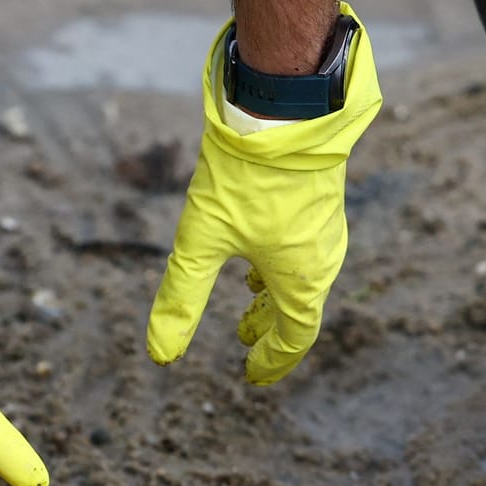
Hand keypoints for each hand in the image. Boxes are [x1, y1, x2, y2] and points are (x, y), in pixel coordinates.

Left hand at [146, 6, 381, 384]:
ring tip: (246, 300)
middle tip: (243, 340)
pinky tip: (256, 251)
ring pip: (302, 276)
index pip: (294, 337)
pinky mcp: (319, 199)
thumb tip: (160, 355)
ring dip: (273, 295)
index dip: (272, 361)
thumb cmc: (245, 179)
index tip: (251, 375)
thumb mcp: (200, 242)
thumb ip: (181, 299)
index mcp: (302, 280)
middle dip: (269, 329)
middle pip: (300, 309)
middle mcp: (322, 259)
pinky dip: (280, 265)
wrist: (284, 109)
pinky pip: (304, 248)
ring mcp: (325, 227)